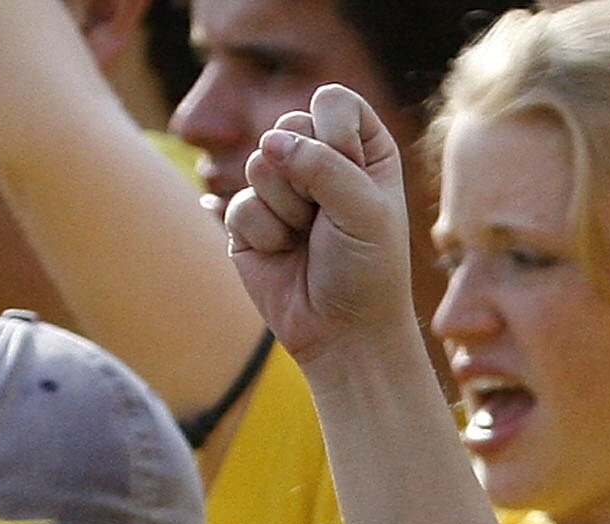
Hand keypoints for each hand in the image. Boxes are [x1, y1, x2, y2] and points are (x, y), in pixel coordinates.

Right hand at [224, 85, 416, 367]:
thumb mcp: (363, 210)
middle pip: (289, 124)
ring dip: (287, 209)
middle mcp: (319, 159)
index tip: (354, 180)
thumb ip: (321, 165)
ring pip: (260, 161)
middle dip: (308, 177)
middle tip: (327, 220)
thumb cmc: (368, 271)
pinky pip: (242, 204)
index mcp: (361, 147)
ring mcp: (280, 186)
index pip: (333, 100)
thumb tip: (268, 144)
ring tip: (308, 239)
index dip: (336, 136)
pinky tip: (285, 255)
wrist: (344, 336)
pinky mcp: (248, 218)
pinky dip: (266, 235)